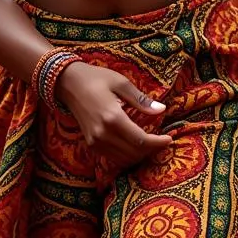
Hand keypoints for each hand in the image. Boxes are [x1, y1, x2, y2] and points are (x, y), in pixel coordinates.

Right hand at [56, 61, 172, 168]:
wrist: (68, 83)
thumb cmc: (96, 78)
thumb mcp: (120, 83)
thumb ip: (141, 100)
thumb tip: (162, 109)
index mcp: (112, 118)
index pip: (140, 140)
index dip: (157, 143)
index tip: (169, 139)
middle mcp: (103, 134)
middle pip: (134, 153)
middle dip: (151, 149)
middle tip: (162, 140)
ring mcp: (95, 141)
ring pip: (124, 159)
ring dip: (140, 155)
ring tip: (151, 143)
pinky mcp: (91, 144)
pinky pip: (113, 158)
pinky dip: (127, 156)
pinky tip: (134, 145)